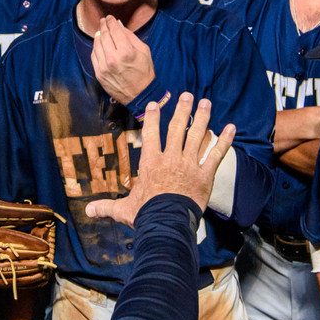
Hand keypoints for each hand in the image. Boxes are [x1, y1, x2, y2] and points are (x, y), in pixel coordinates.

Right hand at [85, 94, 235, 226]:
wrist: (167, 224)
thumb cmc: (145, 215)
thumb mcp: (123, 209)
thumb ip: (106, 207)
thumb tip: (88, 211)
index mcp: (151, 162)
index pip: (151, 134)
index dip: (153, 118)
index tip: (156, 104)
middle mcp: (171, 158)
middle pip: (177, 128)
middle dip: (182, 110)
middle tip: (187, 95)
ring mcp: (190, 165)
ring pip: (197, 136)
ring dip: (202, 118)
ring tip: (206, 103)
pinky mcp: (205, 175)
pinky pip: (217, 154)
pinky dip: (225, 141)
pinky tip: (232, 127)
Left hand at [90, 18, 156, 104]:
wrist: (140, 94)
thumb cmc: (144, 72)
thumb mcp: (144, 51)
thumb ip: (130, 37)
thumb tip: (119, 26)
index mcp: (126, 52)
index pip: (114, 31)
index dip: (111, 21)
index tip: (110, 17)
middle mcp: (113, 59)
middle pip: (104, 36)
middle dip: (104, 26)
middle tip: (104, 21)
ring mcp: (104, 67)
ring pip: (96, 45)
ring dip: (98, 36)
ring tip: (101, 31)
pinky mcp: (99, 74)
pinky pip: (94, 56)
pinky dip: (95, 48)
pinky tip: (99, 44)